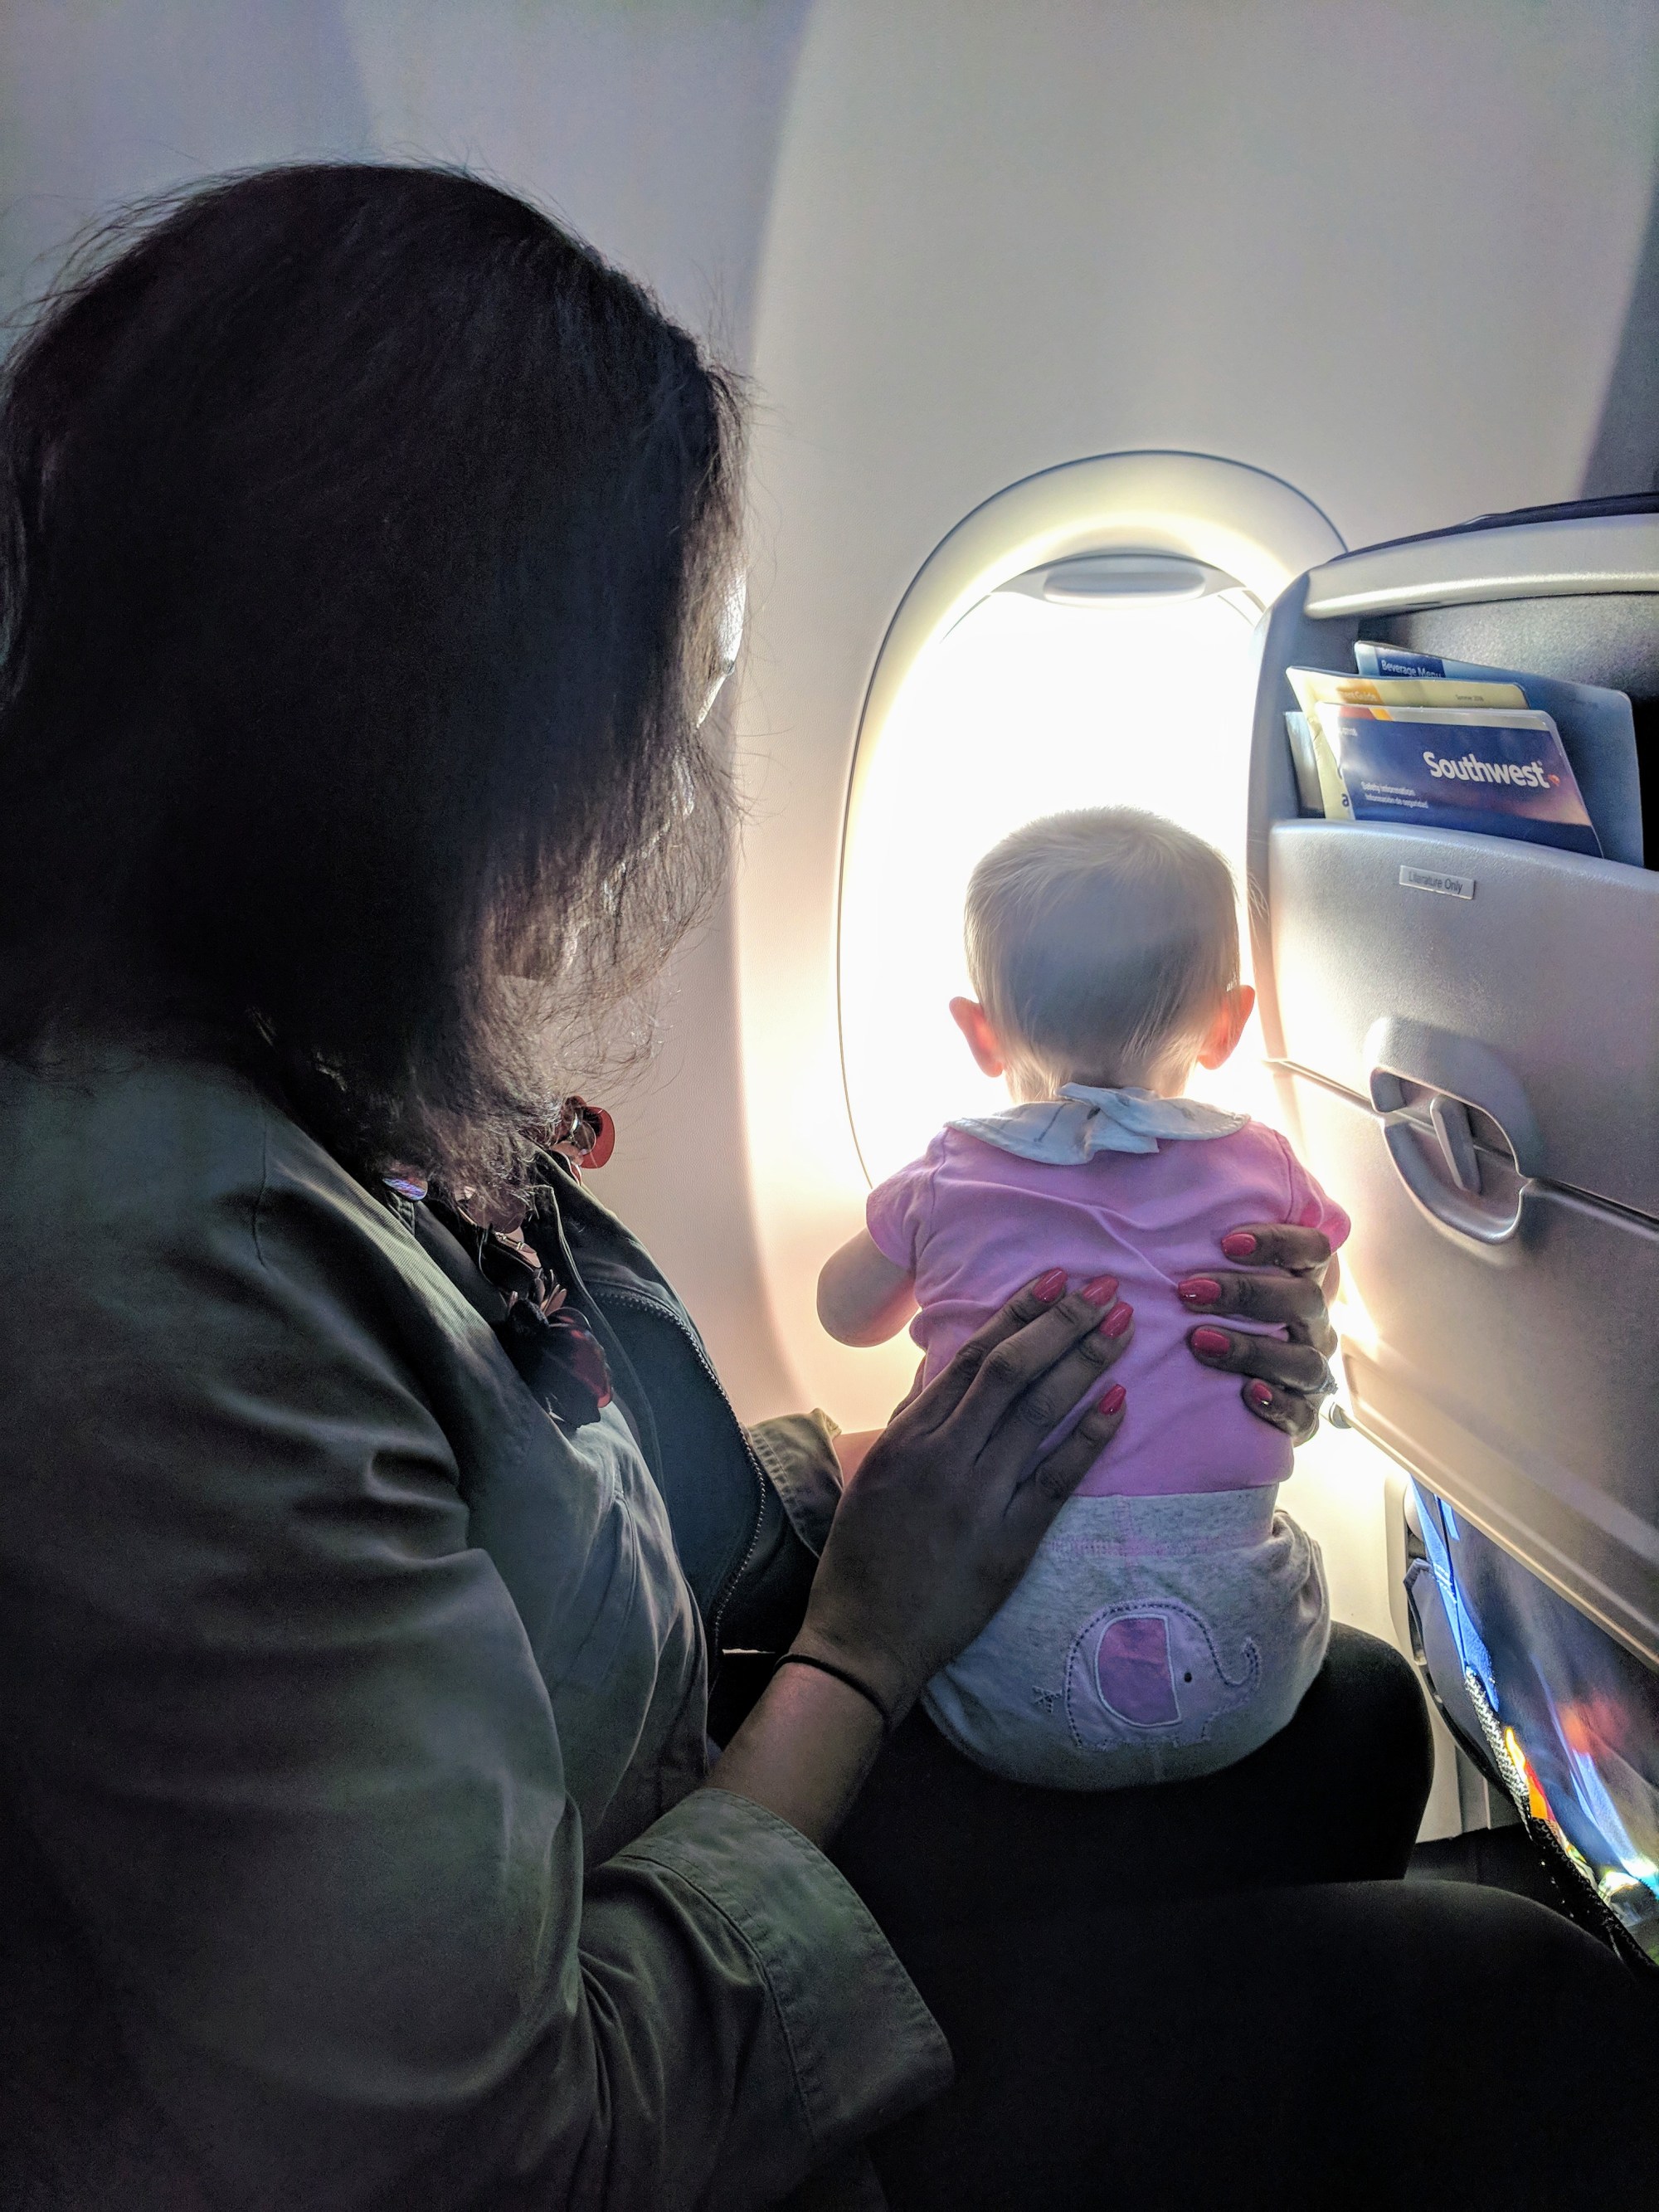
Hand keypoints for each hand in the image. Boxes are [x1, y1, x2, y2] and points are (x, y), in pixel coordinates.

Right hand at [794, 1272, 1133, 1719]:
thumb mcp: (874, 1473)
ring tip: (1120, 1326)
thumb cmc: (864, 1555)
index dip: (1018, 1313)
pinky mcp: (1009, 1542)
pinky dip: (1089, 1437)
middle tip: (1103, 1287)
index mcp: (909, 1435)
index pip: (972, 1357)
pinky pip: (1057, 1479)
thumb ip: (911, 1421)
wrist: (864, 1637)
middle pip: (1012, 1372)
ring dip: (1084, 1363)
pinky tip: (1120, 1403)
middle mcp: (944, 1457)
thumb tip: (944, 1373)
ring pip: (1039, 1412)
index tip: (1054, 1280)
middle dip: (1062, 1323)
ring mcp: (979, 1499)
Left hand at [1179, 1222, 1336, 1444]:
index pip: (1313, 1248)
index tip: (1226, 1242)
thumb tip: (1177, 1164)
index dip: (1277, 1241)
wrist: (1219, 1388)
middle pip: (1303, 1300)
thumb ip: (1211, 1236)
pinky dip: (1277, 1403)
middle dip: (1246, 1293)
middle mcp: (1313, 1324)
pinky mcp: (1303, 1416)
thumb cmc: (1213, 1310)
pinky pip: (1302, 1415)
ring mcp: (1311, 1371)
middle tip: (1190, 1291)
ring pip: (1302, 1359)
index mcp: (1303, 1280)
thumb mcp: (1216, 1270)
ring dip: (1251, 1348)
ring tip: (1200, 1341)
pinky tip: (1246, 1392)